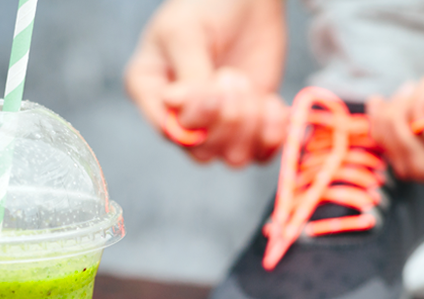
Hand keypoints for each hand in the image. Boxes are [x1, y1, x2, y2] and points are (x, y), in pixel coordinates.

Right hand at [124, 0, 288, 166]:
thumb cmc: (205, 6)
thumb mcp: (187, 33)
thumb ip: (189, 73)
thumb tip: (180, 108)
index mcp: (150, 91)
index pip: (168, 131)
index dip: (197, 119)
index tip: (213, 86)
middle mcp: (179, 116)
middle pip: (202, 152)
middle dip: (227, 119)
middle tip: (233, 76)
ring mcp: (215, 124)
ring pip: (233, 158)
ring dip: (251, 125)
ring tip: (249, 85)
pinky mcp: (249, 126)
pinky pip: (261, 155)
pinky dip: (273, 134)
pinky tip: (272, 104)